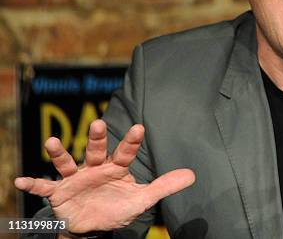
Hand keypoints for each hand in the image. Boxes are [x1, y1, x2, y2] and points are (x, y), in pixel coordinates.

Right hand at [14, 120, 194, 233]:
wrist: (93, 227)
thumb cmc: (118, 207)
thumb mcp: (141, 200)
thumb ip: (164, 186)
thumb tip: (193, 175)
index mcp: (117, 167)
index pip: (126, 151)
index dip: (132, 141)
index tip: (139, 127)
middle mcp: (95, 167)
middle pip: (97, 149)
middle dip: (97, 137)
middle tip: (99, 123)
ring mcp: (76, 178)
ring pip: (68, 162)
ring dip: (60, 152)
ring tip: (52, 142)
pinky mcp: (60, 193)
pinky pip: (45, 188)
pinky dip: (33, 184)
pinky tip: (20, 180)